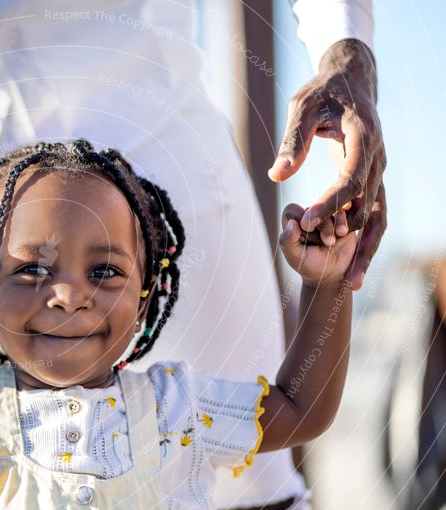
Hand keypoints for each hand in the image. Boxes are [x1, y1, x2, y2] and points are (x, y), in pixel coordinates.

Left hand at [269, 39, 385, 289]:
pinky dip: (367, 242)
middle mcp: (378, 156)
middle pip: (366, 202)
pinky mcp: (374, 179)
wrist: (351, 80)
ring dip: (366, 250)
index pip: (351, 177)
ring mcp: (379, 170)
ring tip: (351, 282)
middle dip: (346, 233)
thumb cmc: (322, 91)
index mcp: (364, 136)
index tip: (309, 222)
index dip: (332, 202)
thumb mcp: (303, 107)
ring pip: (377, 216)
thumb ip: (292, 142)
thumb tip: (277, 176)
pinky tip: (355, 269)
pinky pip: (374, 216)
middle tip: (326, 260)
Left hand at [280, 204, 356, 288]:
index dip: (299, 219)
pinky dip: (342, 222)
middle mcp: (309, 218)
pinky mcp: (341, 220)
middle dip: (319, 226)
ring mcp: (326, 217)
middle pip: (313, 208)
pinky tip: (342, 234)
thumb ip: (288, 241)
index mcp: (293, 224)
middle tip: (323, 243)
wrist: (333, 274)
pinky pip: (343, 211)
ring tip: (331, 243)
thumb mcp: (295, 257)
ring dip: (330, 226)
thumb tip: (291, 223)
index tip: (307, 234)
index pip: (292, 210)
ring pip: (329, 208)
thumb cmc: (310, 266)